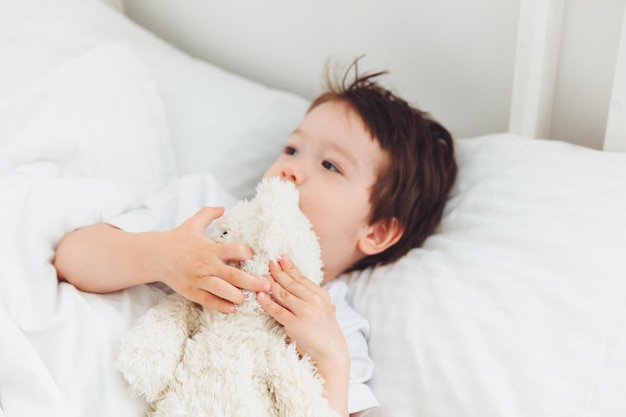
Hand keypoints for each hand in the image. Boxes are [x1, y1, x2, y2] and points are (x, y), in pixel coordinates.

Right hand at [153, 207, 269, 312]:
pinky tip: (232, 309)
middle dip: (252, 282)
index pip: (235, 250)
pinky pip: (208, 301)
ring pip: (222, 290)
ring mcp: (198, 280)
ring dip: (237, 296)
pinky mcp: (191, 291)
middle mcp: (206, 265)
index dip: (247, 253)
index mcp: (210, 248)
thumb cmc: (177, 238)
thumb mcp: (193, 223)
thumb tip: (224, 207)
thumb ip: (209, 214)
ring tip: (249, 299)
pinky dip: (221, 306)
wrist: (154, 255)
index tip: (254, 257)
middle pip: (233, 275)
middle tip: (267, 286)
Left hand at [256, 255, 348, 364]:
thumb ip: (315, 297)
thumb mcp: (326, 309)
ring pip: (282, 294)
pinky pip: (276, 310)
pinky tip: (260, 296)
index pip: (301, 277)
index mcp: (321, 295)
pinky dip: (267, 302)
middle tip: (268, 263)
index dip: (290, 267)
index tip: (280, 257)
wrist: (331, 353)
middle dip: (277, 272)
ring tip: (261, 277)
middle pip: (290, 283)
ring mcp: (305, 312)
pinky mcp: (294, 324)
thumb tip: (305, 285)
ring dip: (270, 284)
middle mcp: (314, 300)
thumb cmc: (326, 332)